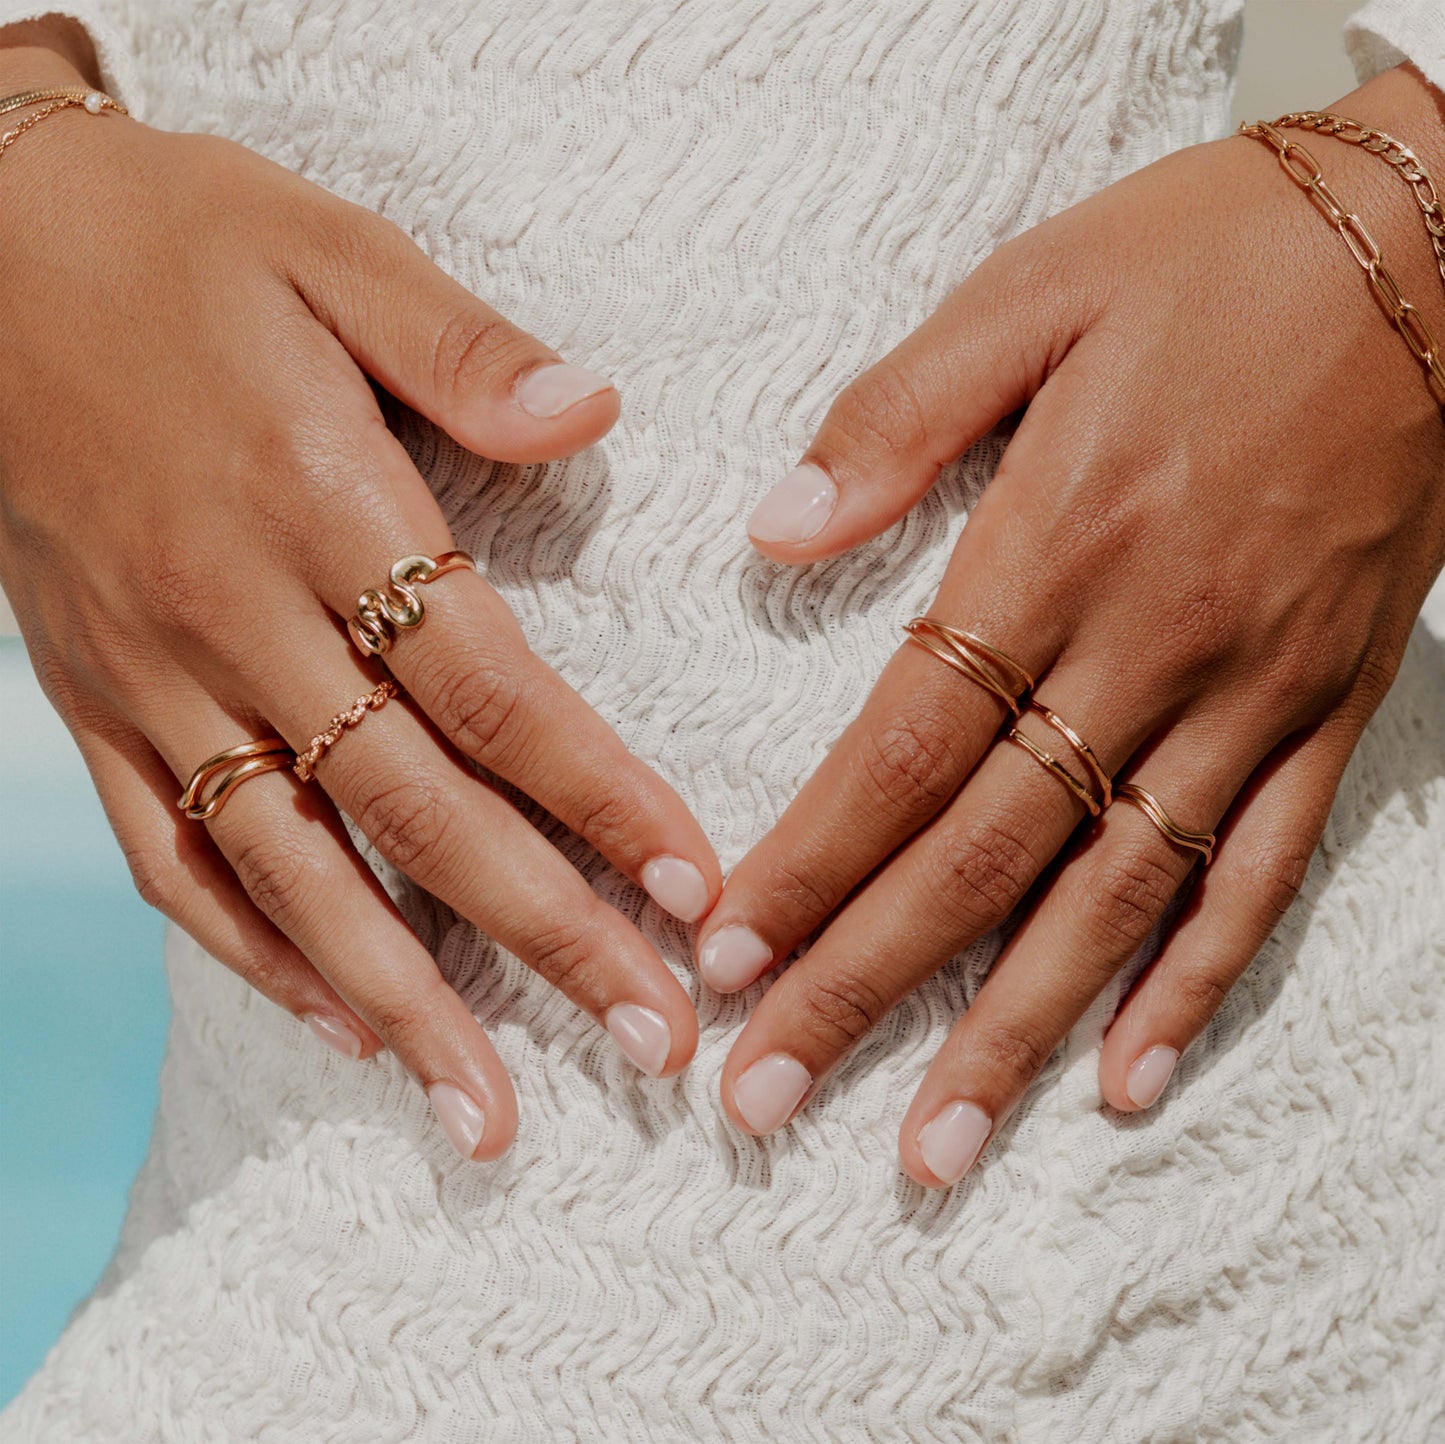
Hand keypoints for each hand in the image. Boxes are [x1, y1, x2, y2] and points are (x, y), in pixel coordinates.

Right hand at [0, 36, 719, 1161]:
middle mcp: (237, 619)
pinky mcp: (95, 705)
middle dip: (544, 935)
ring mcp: (156, 679)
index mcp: (315, 509)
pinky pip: (174, 858)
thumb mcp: (326, 249)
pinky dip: (255, 952)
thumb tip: (592, 414)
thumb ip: (461, 346)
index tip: (693, 888)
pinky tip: (342, 1025)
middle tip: (651, 1042)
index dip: (600, 797)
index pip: (494, 692)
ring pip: (295, 871)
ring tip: (493, 1114)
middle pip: (419, 812)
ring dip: (405, 999)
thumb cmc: (172, 246)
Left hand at [698, 64, 1444, 1183]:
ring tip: (931, 1150)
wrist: (1437, 237)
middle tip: (769, 1097)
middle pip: (984, 856)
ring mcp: (1252, 695)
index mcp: (1062, 544)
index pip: (907, 749)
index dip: (813, 863)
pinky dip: (1196, 985)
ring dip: (1012, 1034)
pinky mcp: (1329, 709)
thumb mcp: (1030, 290)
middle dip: (866, 985)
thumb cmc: (1217, 254)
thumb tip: (770, 532)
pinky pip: (1258, 873)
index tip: (732, 959)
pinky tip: (1126, 1077)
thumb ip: (894, 418)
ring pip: (1115, 901)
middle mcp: (1155, 647)